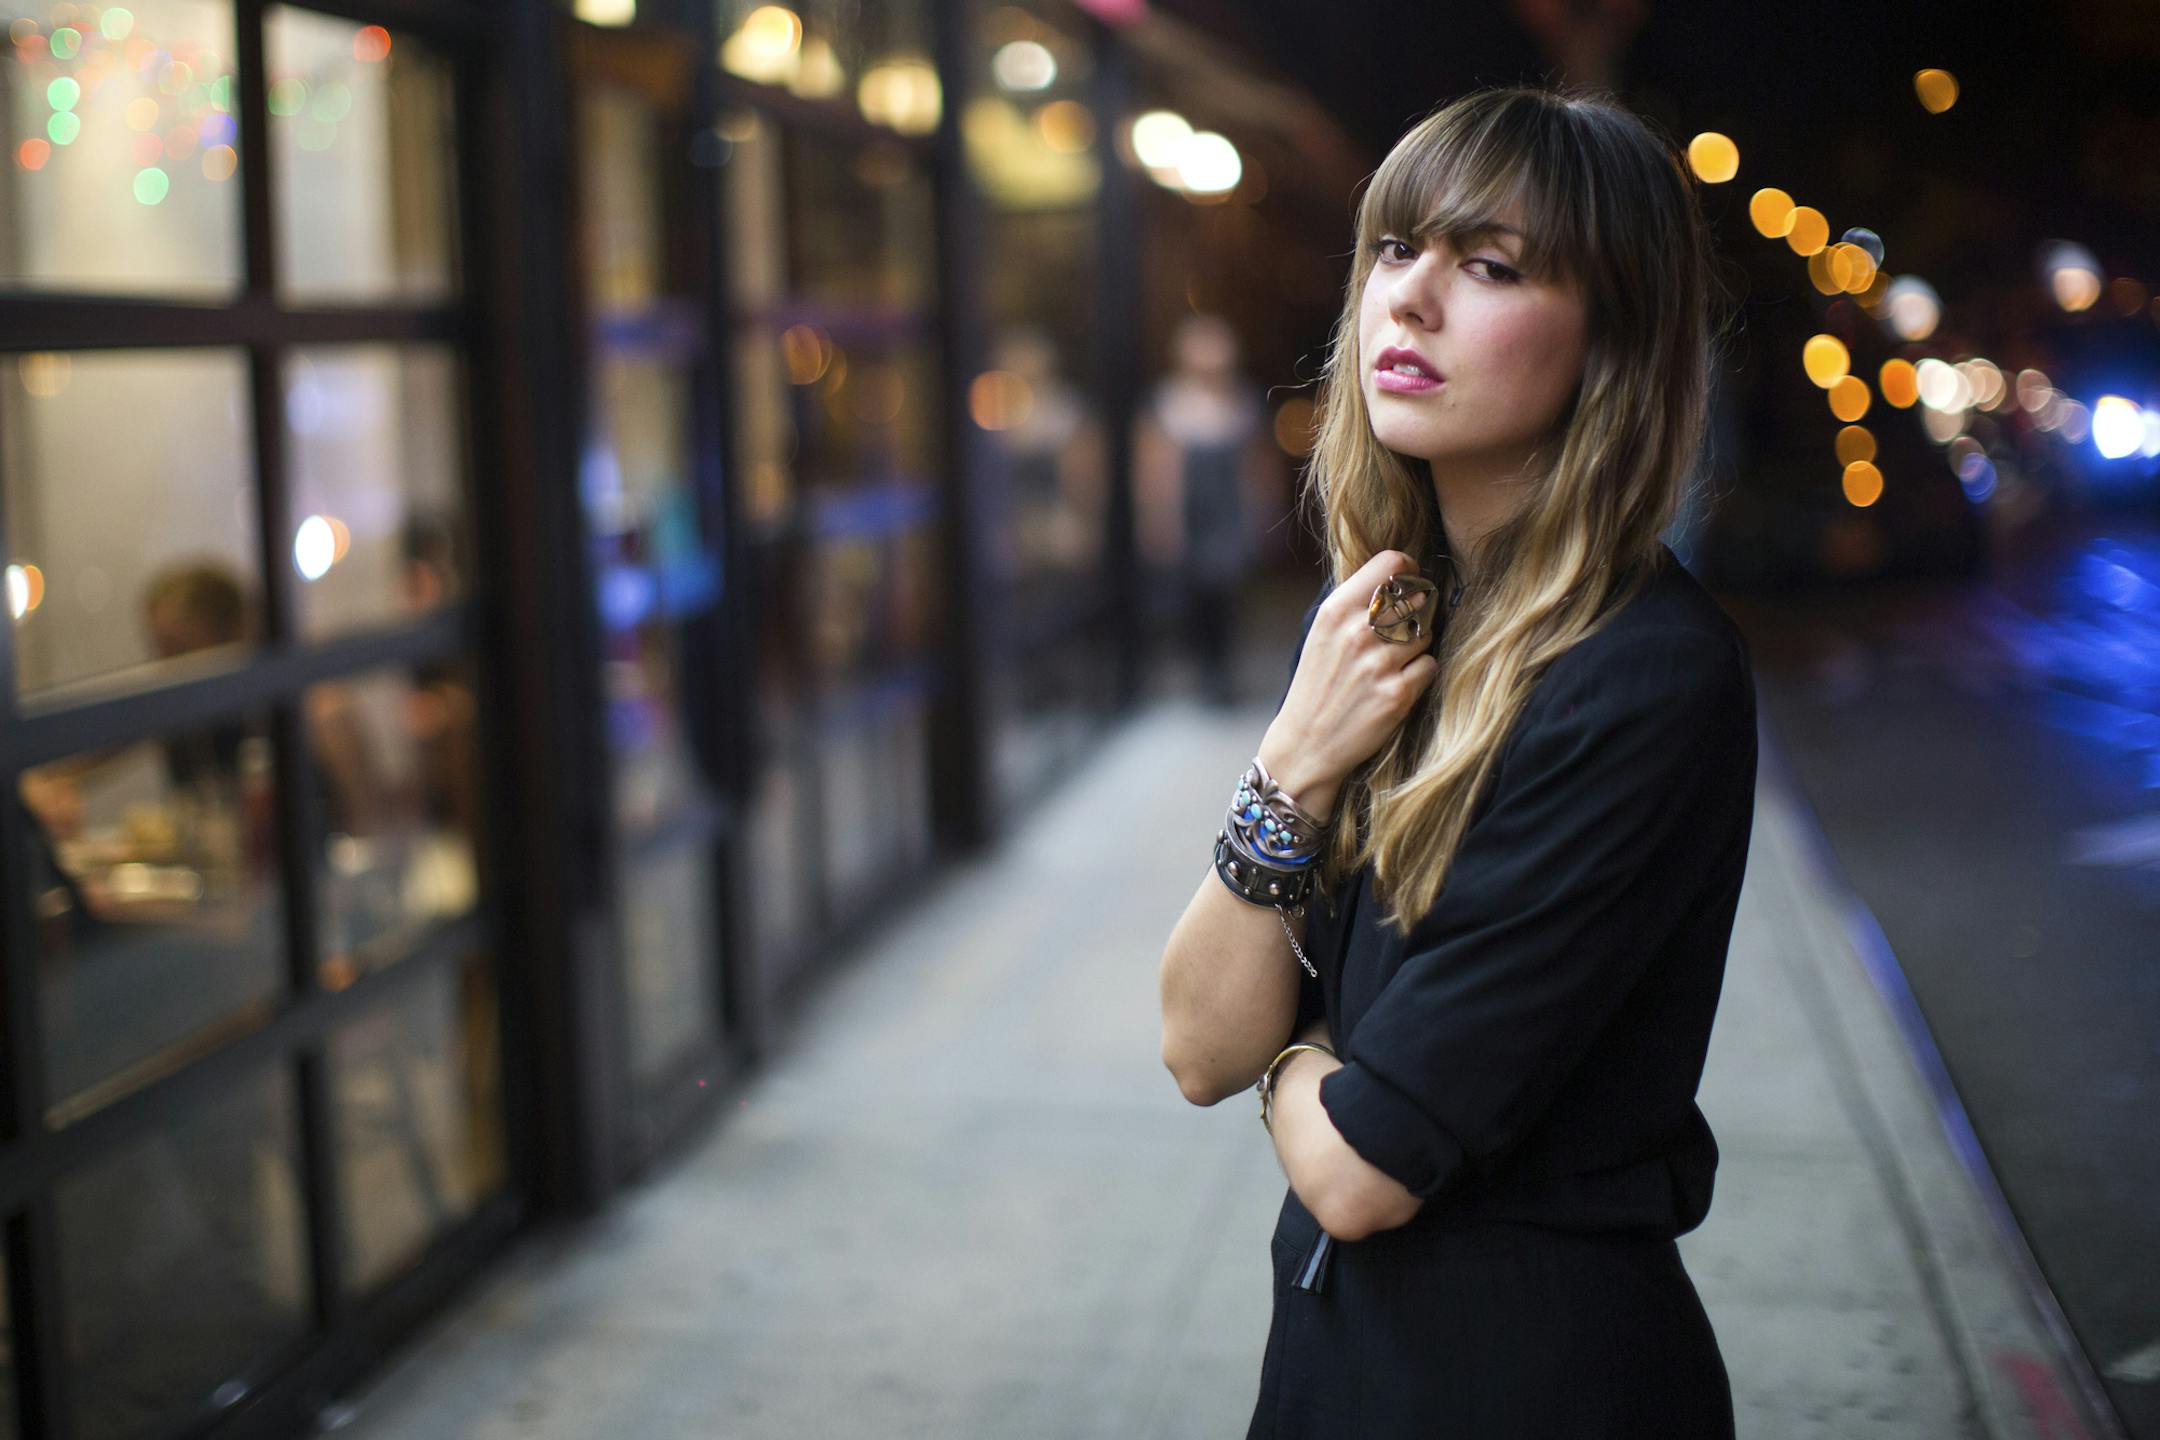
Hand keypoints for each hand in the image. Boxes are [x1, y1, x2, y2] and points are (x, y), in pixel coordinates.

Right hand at [1258, 550, 1439, 818]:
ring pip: (1426, 632)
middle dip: (1417, 612)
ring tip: (1393, 663)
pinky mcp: (1398, 694)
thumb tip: (1402, 573)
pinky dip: (1420, 674)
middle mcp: (1357, 632)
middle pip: (1417, 596)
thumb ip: (1356, 603)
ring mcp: (1378, 664)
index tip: (1409, 584)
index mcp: (1335, 610)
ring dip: (1417, 646)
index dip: (1409, 570)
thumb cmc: (1319, 684)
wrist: (1307, 743)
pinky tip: (1397, 684)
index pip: (1391, 563)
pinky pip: (1430, 665)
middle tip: (1404, 631)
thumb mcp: (1323, 633)